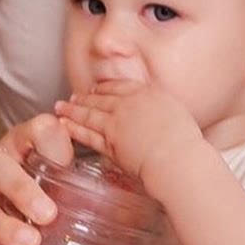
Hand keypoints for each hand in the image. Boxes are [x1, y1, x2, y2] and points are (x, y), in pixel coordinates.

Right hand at [0, 113, 73, 244]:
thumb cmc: (19, 185)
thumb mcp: (45, 175)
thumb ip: (75, 182)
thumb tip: (130, 211)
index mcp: (20, 145)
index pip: (34, 130)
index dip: (48, 139)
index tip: (66, 160)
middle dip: (20, 187)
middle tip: (48, 215)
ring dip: (2, 225)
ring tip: (27, 243)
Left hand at [54, 80, 203, 197]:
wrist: (177, 159)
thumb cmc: (184, 141)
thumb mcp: (176, 112)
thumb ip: (160, 108)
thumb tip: (157, 111)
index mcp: (148, 93)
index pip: (120, 86)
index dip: (105, 87)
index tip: (97, 89)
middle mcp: (129, 104)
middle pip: (100, 98)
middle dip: (84, 97)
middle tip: (72, 97)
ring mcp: (117, 123)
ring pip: (89, 114)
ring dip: (72, 110)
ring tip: (60, 108)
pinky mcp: (110, 143)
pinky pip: (87, 134)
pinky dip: (74, 129)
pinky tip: (64, 126)